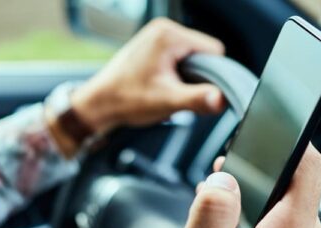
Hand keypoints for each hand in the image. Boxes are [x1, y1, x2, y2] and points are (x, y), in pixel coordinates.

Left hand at [72, 18, 224, 134]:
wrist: (99, 104)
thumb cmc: (126, 99)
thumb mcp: (167, 101)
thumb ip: (197, 99)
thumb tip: (221, 99)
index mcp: (168, 35)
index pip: (214, 51)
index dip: (212, 75)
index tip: (193, 89)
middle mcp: (163, 29)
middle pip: (204, 53)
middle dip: (198, 76)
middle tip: (176, 90)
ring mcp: (157, 36)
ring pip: (193, 56)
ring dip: (187, 76)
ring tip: (167, 87)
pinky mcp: (153, 45)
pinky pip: (180, 57)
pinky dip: (177, 73)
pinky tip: (162, 84)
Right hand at [160, 145, 320, 227]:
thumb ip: (211, 213)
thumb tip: (226, 178)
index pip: (309, 167)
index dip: (289, 139)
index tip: (267, 128)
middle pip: (299, 182)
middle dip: (261, 172)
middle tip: (224, 184)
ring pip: (294, 201)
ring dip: (261, 196)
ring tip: (229, 216)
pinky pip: (292, 222)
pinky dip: (267, 215)